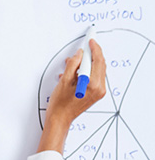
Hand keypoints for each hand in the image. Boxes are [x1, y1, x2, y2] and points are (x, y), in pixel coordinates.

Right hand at [38, 38, 106, 153]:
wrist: (60, 119)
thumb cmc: (60, 104)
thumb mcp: (64, 82)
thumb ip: (73, 65)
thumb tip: (79, 54)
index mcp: (93, 84)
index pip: (97, 61)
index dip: (94, 48)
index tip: (91, 40)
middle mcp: (99, 88)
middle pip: (100, 65)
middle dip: (91, 55)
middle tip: (84, 48)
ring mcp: (99, 92)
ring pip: (97, 71)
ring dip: (87, 64)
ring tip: (72, 64)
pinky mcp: (97, 94)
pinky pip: (95, 78)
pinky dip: (87, 72)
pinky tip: (75, 73)